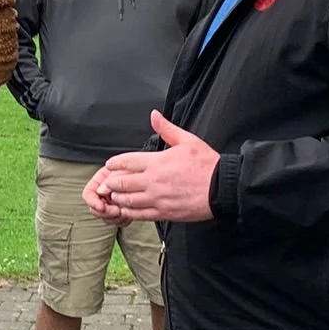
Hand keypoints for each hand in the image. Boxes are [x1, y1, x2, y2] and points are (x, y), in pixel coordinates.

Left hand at [82, 112, 220, 223]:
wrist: (222, 188)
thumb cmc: (207, 164)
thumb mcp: (188, 140)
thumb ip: (167, 129)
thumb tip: (154, 115)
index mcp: (157, 162)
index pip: (126, 161)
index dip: (114, 163)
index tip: (109, 165)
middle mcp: (153, 181)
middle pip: (121, 183)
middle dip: (111, 182)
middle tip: (106, 183)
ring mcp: (157, 199)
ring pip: (127, 200)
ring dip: (118, 197)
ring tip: (114, 195)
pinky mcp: (163, 213)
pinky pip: (139, 215)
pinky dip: (129, 212)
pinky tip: (126, 210)